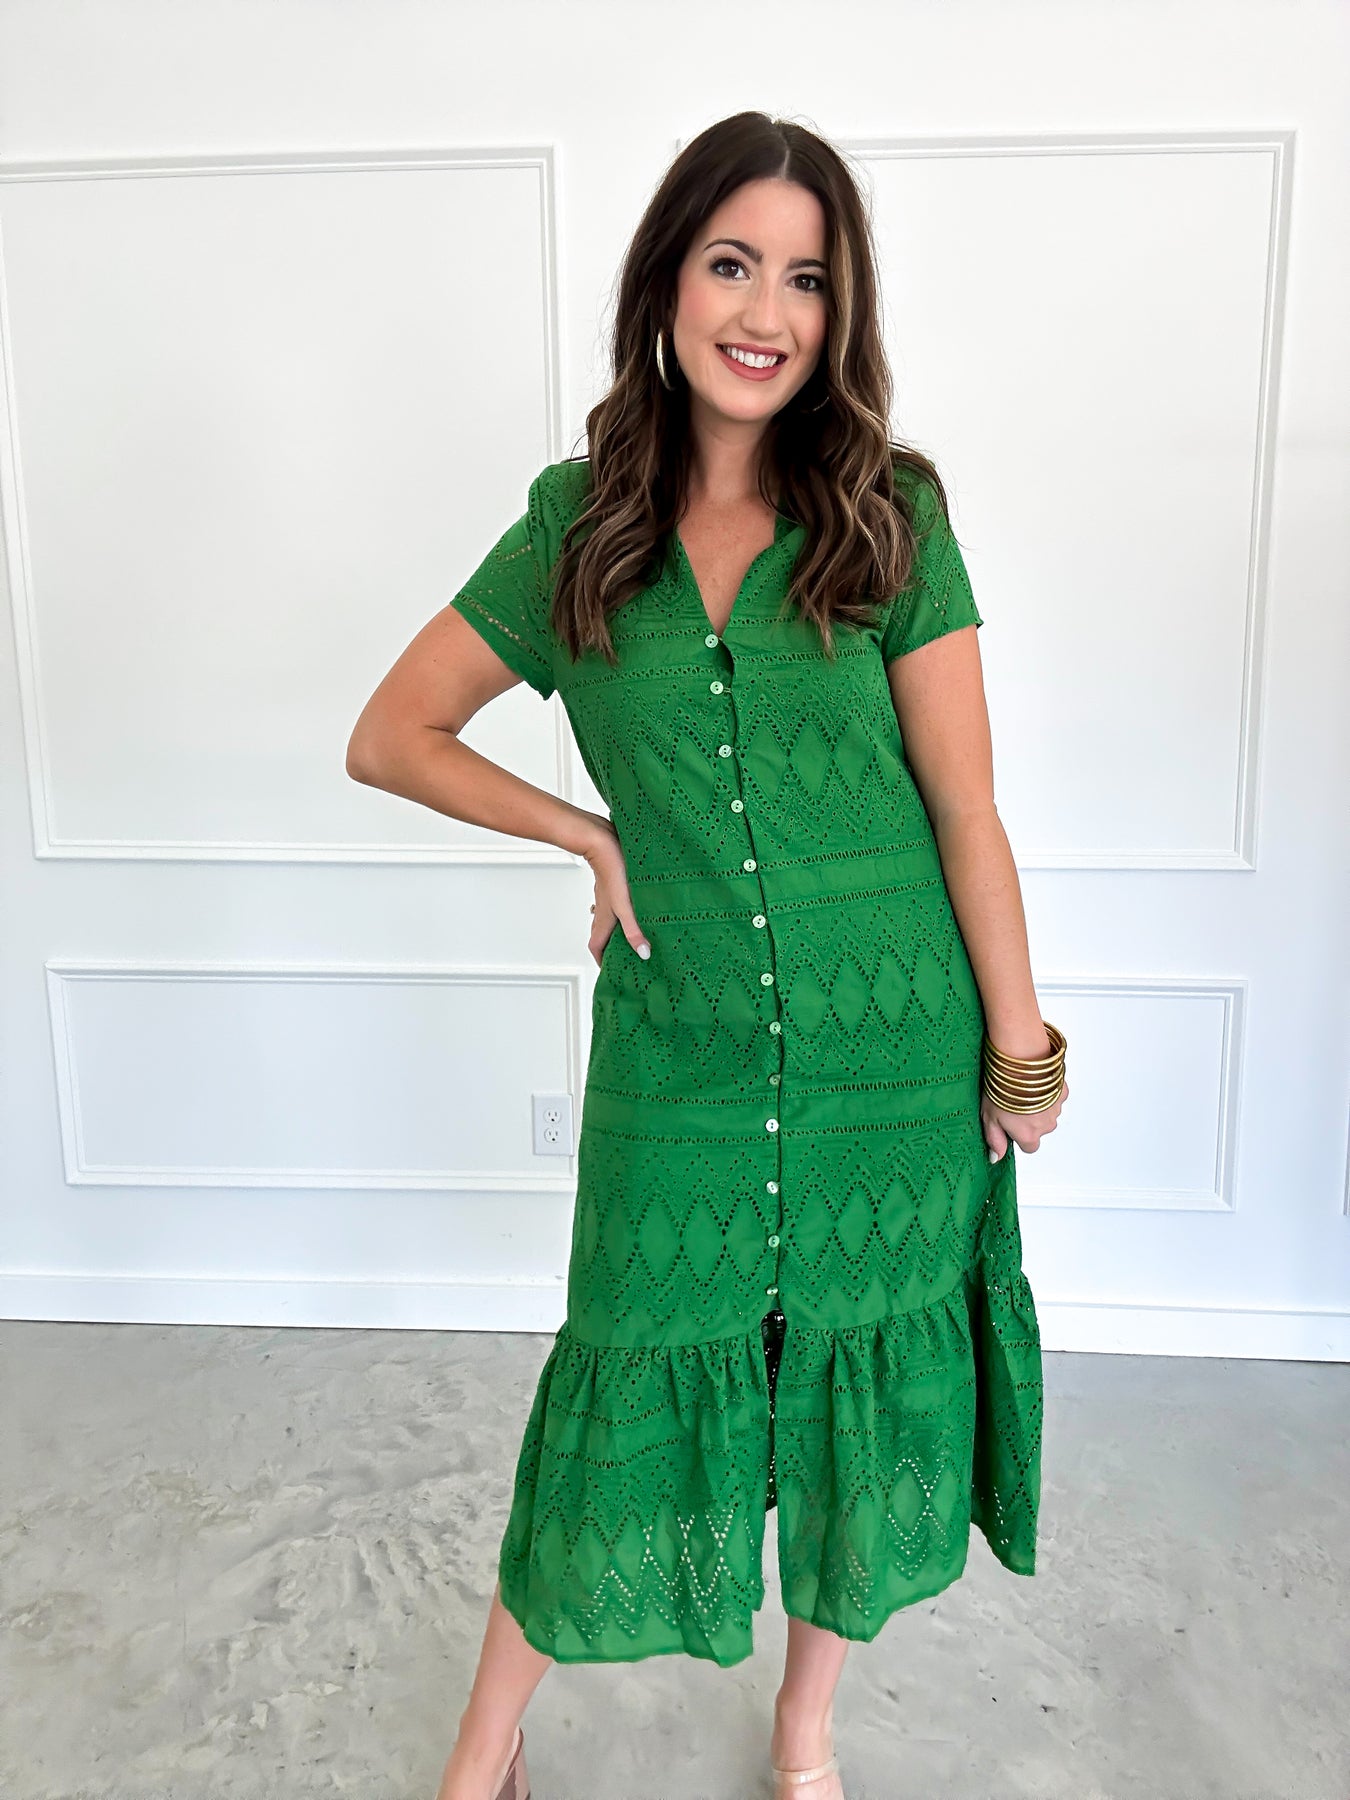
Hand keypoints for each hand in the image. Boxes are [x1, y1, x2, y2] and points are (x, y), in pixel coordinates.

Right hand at [578, 816, 649, 967]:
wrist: (602, 840)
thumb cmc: (613, 870)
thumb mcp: (626, 906)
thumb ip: (633, 930)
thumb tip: (643, 954)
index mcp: (603, 919)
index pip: (596, 946)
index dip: (601, 961)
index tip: (611, 971)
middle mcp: (603, 909)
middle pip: (603, 933)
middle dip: (612, 947)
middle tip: (627, 955)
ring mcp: (607, 895)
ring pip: (610, 917)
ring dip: (618, 928)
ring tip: (634, 933)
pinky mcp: (614, 882)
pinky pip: (616, 902)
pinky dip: (624, 910)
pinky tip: (637, 903)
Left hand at [982, 1077, 1067, 1162]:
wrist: (1020, 1061)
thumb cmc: (1002, 1088)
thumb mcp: (989, 1117)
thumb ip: (995, 1140)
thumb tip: (995, 1158)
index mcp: (1029, 1135)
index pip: (1029, 1147)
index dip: (1019, 1136)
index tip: (1011, 1124)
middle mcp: (1046, 1126)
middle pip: (1040, 1129)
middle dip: (1030, 1120)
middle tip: (1014, 1104)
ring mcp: (1056, 1109)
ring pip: (1048, 1114)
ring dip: (1039, 1106)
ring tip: (1023, 1091)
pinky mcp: (1062, 1092)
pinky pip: (1055, 1097)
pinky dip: (1047, 1092)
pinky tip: (1034, 1083)